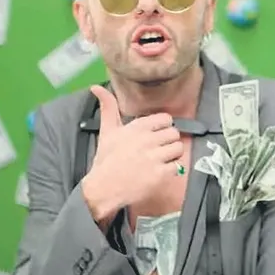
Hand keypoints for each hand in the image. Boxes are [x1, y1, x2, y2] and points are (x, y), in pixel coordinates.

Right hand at [81, 85, 183, 220]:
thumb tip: (96, 87)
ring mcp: (155, 157)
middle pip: (174, 133)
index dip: (162, 127)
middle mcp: (147, 140)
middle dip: (168, 141)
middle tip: (157, 149)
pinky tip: (159, 171)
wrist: (103, 188)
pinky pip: (177, 166)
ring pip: (178, 148)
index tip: (156, 135)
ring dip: (172, 155)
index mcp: (137, 127)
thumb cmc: (106, 160)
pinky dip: (171, 170)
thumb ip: (108, 107)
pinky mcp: (160, 174)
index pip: (166, 119)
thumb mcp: (107, 131)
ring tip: (160, 160)